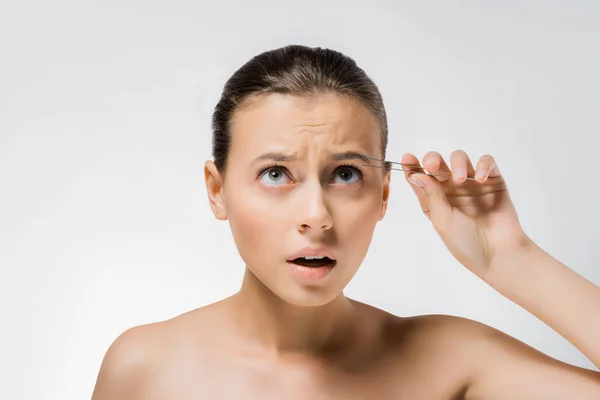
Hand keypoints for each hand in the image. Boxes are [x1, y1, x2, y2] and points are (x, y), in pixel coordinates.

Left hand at [402, 150, 532, 279]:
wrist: (497, 253)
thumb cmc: (466, 241)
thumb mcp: (442, 219)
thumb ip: (431, 195)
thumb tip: (415, 174)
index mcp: (434, 199)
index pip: (420, 177)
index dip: (412, 166)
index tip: (406, 158)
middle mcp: (451, 189)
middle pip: (438, 163)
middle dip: (432, 159)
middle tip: (431, 165)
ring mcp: (471, 183)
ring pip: (460, 159)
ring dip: (457, 163)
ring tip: (460, 179)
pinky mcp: (493, 181)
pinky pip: (487, 162)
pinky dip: (483, 164)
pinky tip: (480, 178)